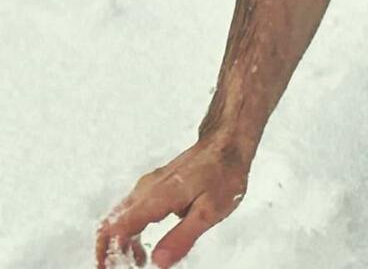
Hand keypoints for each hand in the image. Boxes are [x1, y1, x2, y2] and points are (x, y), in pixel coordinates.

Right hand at [96, 138, 250, 268]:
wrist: (228, 142)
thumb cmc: (223, 171)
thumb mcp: (208, 212)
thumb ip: (182, 238)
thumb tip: (158, 263)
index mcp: (156, 198)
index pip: (116, 228)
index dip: (108, 252)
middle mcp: (146, 190)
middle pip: (112, 223)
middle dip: (109, 250)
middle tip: (116, 268)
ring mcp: (149, 185)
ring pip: (120, 217)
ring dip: (121, 242)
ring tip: (136, 261)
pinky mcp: (155, 185)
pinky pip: (131, 210)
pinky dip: (129, 231)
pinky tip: (142, 243)